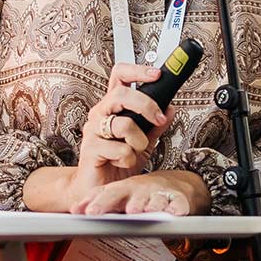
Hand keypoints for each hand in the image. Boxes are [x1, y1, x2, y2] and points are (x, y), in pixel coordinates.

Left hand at [76, 170, 210, 216]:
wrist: (179, 187)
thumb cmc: (145, 193)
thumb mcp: (121, 194)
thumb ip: (99, 201)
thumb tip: (75, 209)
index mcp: (125, 188)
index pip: (107, 193)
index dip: (96, 202)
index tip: (84, 211)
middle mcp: (141, 189)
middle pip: (124, 193)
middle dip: (109, 201)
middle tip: (98, 211)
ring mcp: (161, 193)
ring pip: (151, 199)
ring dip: (143, 204)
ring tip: (135, 210)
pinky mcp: (181, 200)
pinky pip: (179, 205)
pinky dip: (177, 209)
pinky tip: (173, 212)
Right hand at [77, 61, 168, 186]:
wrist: (99, 189)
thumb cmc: (117, 163)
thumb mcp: (144, 143)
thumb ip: (155, 126)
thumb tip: (170, 108)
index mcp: (112, 108)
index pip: (120, 76)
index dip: (138, 71)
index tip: (156, 75)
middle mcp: (100, 114)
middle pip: (121, 93)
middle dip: (146, 105)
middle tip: (157, 119)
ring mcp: (93, 130)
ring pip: (123, 124)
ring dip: (138, 141)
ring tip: (135, 151)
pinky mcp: (90, 148)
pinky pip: (120, 149)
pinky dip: (128, 159)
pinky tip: (121, 162)